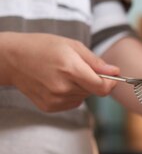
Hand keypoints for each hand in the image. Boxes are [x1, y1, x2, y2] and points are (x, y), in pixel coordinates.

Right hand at [1, 33, 119, 111]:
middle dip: (93, 81)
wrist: (13, 59)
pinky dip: (70, 94)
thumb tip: (116, 72)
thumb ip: (95, 62)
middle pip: (93, 92)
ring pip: (83, 97)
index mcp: (70, 69)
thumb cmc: (43, 47)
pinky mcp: (49, 107)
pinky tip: (57, 82)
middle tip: (78, 67)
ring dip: (81, 87)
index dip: (110, 83)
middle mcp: (63, 88)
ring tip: (64, 73)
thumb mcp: (72, 45)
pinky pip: (72, 103)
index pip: (102, 87)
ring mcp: (55, 100)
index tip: (111, 77)